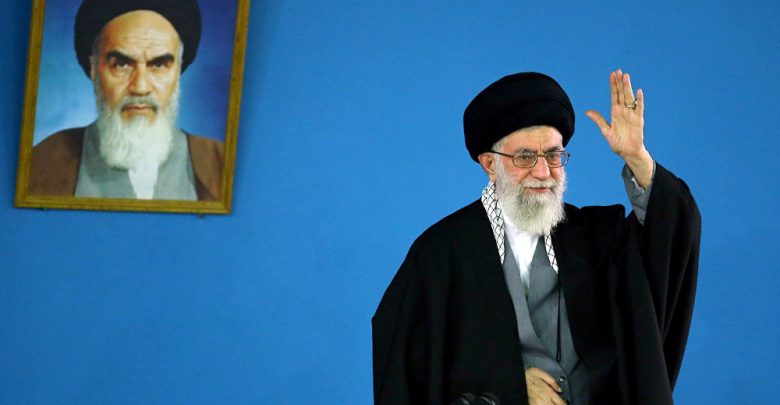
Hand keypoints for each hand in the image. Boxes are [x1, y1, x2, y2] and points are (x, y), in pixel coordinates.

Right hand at [525, 367, 565, 404]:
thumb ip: (552, 381)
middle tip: (558, 403)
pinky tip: (544, 403)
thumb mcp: (540, 373)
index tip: (564, 403)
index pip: (561, 403)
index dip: (564, 404)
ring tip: (550, 402)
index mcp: (547, 391)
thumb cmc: (526, 376)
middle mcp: (544, 400)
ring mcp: (537, 404)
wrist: (515, 379)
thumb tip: (560, 389)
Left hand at [585, 69, 653, 187]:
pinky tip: (638, 92)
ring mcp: (631, 114)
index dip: (613, 85)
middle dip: (620, 82)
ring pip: (629, 97)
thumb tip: (587, 111)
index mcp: (615, 112)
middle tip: (619, 71)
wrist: (627, 152)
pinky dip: (639, 100)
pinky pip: (639, 108)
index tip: (612, 75)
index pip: (614, 95)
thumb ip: (598, 120)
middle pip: (621, 93)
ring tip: (626, 76)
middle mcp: (623, 111)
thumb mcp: (605, 130)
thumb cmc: (618, 143)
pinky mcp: (638, 119)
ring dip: (627, 87)